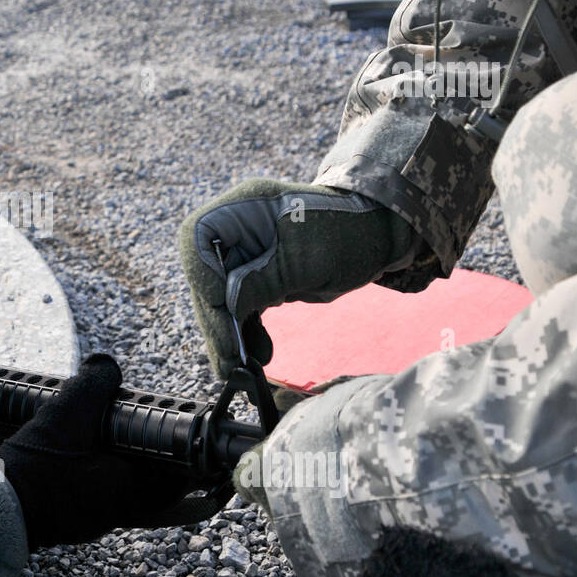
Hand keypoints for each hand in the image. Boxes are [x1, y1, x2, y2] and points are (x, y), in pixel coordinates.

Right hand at [0, 354, 188, 548]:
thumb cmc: (31, 472)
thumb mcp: (66, 416)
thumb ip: (93, 385)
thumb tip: (106, 366)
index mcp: (127, 492)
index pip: (177, 477)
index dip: (185, 453)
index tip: (182, 431)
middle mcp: (116, 512)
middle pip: (152, 482)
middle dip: (149, 452)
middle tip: (143, 425)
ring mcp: (92, 519)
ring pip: (122, 487)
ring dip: (121, 460)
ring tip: (107, 431)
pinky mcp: (69, 518)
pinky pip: (95, 492)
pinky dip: (96, 470)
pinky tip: (77, 449)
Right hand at [178, 178, 417, 378]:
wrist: (377, 234)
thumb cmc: (349, 235)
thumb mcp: (306, 261)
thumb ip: (261, 281)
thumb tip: (224, 308)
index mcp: (243, 207)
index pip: (199, 239)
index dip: (203, 279)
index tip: (221, 317)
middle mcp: (235, 227)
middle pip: (206, 275)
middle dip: (215, 320)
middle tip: (229, 362)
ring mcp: (243, 252)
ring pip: (219, 297)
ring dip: (228, 334)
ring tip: (240, 369)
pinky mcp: (255, 275)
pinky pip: (239, 305)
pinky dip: (244, 331)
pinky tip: (254, 356)